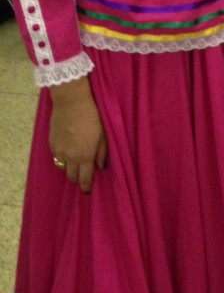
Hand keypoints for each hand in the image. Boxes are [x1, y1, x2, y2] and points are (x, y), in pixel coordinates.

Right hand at [49, 76, 106, 193]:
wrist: (72, 102)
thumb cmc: (92, 116)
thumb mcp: (103, 134)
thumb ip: (102, 152)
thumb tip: (101, 167)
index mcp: (85, 155)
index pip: (84, 179)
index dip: (86, 187)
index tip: (87, 190)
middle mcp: (70, 157)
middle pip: (71, 176)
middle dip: (77, 178)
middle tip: (82, 176)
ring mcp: (59, 151)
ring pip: (62, 167)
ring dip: (69, 167)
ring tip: (75, 162)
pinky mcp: (51, 143)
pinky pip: (56, 156)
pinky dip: (61, 157)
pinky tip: (67, 150)